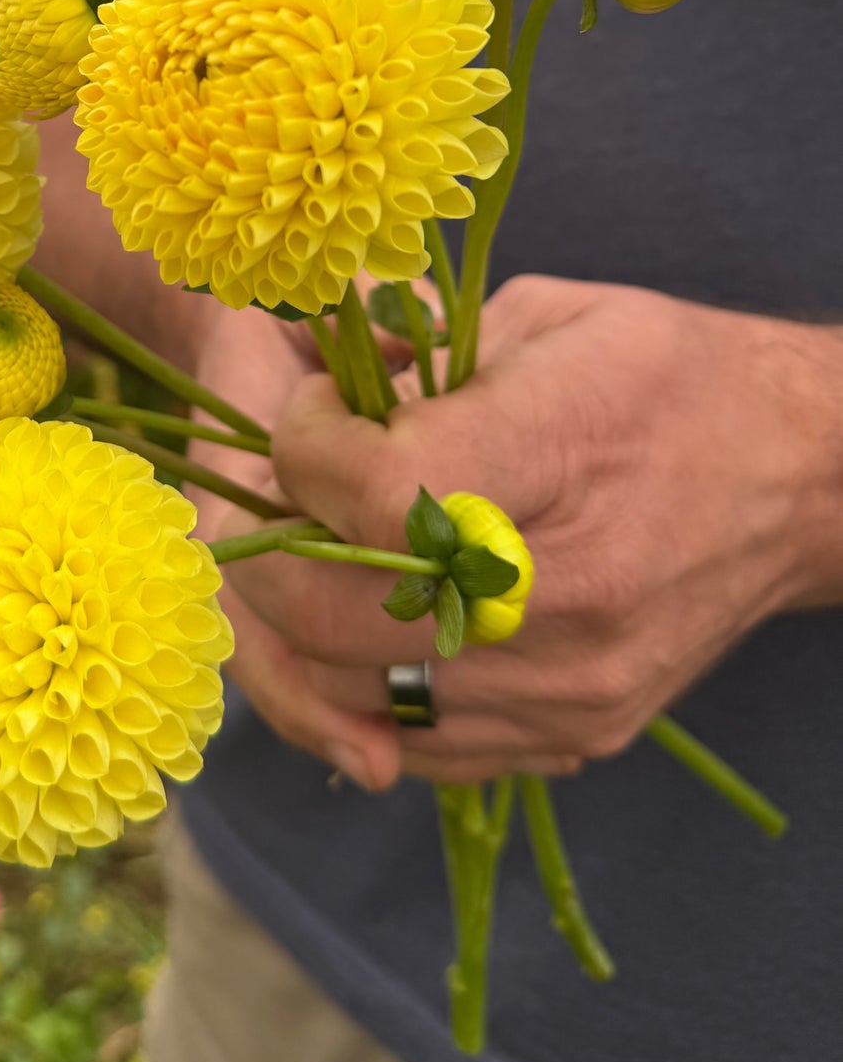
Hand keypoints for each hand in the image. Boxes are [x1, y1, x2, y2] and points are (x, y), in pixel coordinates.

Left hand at [221, 274, 842, 790]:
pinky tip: (375, 618)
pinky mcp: (577, 734)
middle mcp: (566, 596)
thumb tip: (314, 394)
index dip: (303, 450)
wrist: (801, 481)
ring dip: (303, 622)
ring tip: (320, 551)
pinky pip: (421, 742)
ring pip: (357, 688)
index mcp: (558, 459)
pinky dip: (368, 684)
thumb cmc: (669, 379)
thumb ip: (417, 359)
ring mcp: (570, 684)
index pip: (371, 490)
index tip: (311, 417)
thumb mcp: (547, 319)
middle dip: (272, 549)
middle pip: (337, 612)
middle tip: (283, 495)